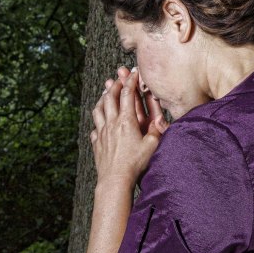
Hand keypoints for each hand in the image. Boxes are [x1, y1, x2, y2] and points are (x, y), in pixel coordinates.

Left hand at [90, 67, 167, 185]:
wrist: (115, 179)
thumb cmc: (135, 163)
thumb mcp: (152, 145)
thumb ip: (156, 130)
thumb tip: (159, 119)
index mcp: (126, 121)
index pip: (126, 94)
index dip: (130, 81)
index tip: (133, 73)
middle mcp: (111, 123)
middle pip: (109, 97)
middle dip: (114, 85)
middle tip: (118, 78)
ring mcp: (101, 132)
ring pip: (98, 109)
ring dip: (102, 98)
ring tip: (106, 93)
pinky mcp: (97, 143)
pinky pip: (95, 127)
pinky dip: (98, 120)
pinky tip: (101, 121)